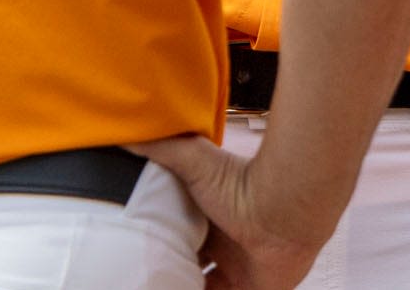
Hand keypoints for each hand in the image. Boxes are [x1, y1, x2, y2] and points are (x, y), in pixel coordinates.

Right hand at [129, 134, 325, 289]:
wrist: (283, 209)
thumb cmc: (241, 184)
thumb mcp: (192, 159)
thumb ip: (162, 147)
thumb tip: (126, 134)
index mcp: (207, 219)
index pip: (178, 236)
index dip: (161, 244)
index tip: (138, 250)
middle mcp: (223, 246)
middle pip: (190, 263)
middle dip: (172, 268)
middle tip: (147, 273)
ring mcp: (238, 270)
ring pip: (204, 285)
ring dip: (185, 284)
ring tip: (160, 287)